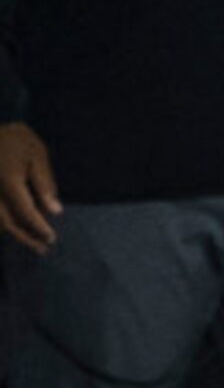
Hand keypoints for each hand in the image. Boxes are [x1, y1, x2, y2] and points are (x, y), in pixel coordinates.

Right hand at [0, 121, 62, 253]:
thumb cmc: (15, 139)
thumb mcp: (36, 154)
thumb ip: (45, 182)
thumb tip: (55, 211)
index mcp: (9, 181)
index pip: (25, 212)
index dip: (38, 227)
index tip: (51, 239)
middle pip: (6, 222)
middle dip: (25, 237)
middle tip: (43, 248)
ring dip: (14, 233)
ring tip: (33, 243)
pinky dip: (4, 223)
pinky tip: (18, 228)